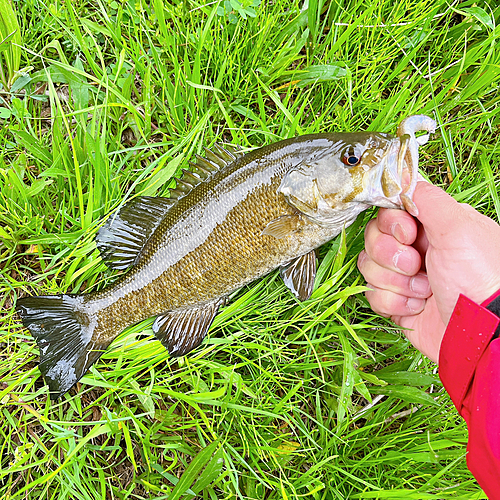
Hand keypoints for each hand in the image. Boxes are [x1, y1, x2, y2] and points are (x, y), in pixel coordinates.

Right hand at [357, 181, 499, 362]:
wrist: (481, 333)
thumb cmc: (480, 278)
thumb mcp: (459, 227)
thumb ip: (427, 198)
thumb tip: (403, 175)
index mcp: (432, 228)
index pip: (389, 213)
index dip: (391, 224)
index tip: (408, 234)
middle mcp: (417, 250)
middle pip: (373, 239)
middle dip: (390, 255)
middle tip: (417, 266)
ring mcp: (405, 278)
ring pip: (369, 268)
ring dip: (394, 281)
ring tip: (423, 290)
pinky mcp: (397, 303)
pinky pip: (373, 295)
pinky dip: (394, 302)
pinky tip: (417, 306)